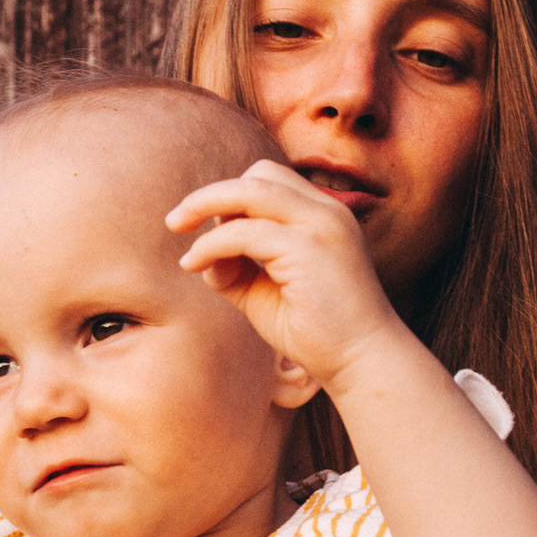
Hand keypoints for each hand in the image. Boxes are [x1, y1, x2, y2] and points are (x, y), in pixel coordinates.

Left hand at [165, 159, 407, 388]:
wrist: (362, 362)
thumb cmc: (317, 332)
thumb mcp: (266, 292)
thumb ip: (236, 268)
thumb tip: (201, 257)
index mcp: (323, 215)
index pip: (269, 181)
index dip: (230, 199)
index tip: (203, 232)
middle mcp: (327, 211)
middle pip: (258, 174)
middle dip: (212, 193)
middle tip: (175, 221)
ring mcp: (321, 225)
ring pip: (249, 190)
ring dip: (204, 205)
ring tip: (176, 229)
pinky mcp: (308, 248)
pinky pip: (243, 232)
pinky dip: (211, 244)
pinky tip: (195, 265)